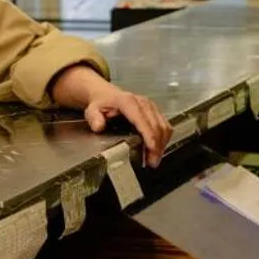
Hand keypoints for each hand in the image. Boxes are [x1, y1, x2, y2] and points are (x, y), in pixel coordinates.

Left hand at [51, 65, 172, 165]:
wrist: (107, 96)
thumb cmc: (102, 104)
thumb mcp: (92, 110)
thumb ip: (94, 118)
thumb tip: (99, 126)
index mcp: (128, 102)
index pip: (142, 119)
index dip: (149, 135)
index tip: (151, 148)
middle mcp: (143, 103)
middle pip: (156, 125)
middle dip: (156, 146)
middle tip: (152, 162)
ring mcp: (151, 107)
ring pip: (164, 127)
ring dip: (162, 145)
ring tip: (154, 160)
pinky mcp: (156, 112)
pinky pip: (165, 126)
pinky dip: (163, 140)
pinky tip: (157, 150)